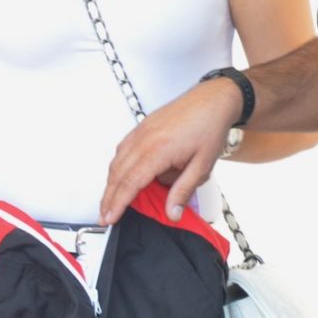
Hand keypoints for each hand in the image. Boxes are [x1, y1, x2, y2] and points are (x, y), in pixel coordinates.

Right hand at [100, 78, 240, 224]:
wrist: (214, 99)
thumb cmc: (210, 126)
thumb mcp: (203, 165)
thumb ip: (183, 191)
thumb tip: (172, 213)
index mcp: (158, 150)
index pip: (130, 183)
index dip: (118, 203)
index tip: (110, 218)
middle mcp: (144, 140)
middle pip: (117, 175)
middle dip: (108, 199)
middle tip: (104, 216)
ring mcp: (139, 133)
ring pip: (115, 163)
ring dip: (110, 185)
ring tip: (109, 202)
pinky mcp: (140, 129)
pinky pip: (121, 151)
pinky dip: (116, 168)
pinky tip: (118, 177)